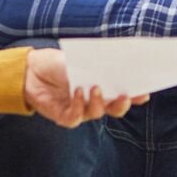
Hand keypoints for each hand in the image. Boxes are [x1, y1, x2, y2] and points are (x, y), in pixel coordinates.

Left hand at [23, 48, 140, 128]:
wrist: (31, 70)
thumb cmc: (58, 63)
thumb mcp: (81, 59)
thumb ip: (98, 63)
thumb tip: (120, 59)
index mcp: (103, 88)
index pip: (123, 94)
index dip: (135, 96)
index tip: (145, 91)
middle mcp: (93, 102)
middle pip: (114, 109)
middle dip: (122, 104)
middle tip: (126, 95)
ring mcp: (79, 110)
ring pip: (95, 113)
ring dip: (98, 101)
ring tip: (96, 87)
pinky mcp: (63, 116)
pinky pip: (75, 117)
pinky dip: (78, 105)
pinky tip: (77, 92)